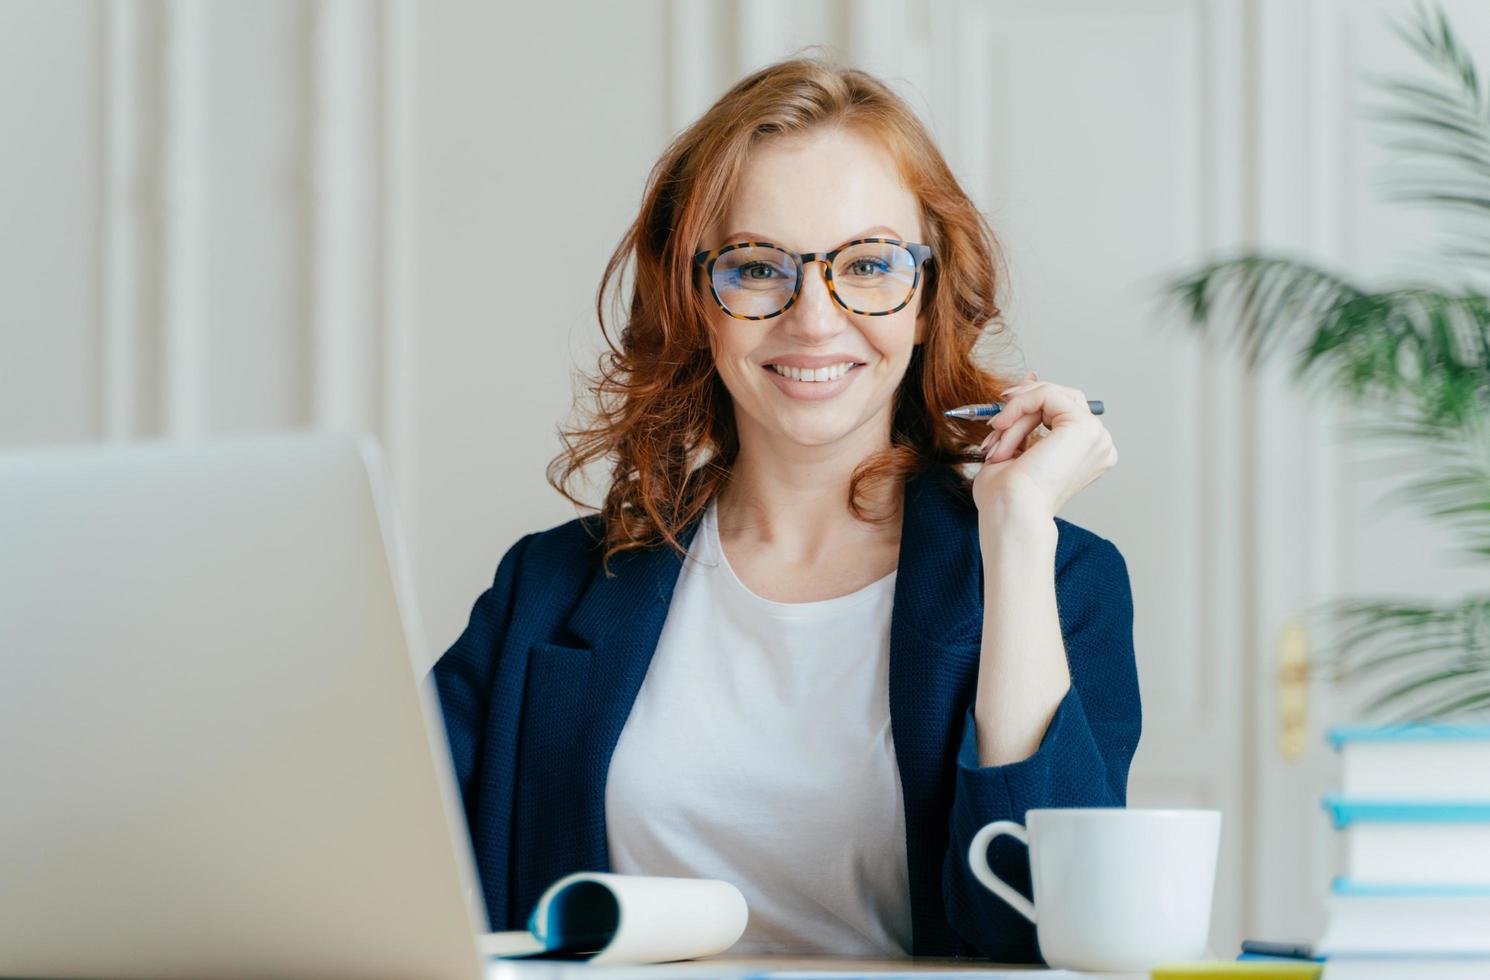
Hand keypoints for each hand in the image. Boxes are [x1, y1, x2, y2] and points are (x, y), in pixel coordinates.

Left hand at [971, 371, 1117, 519]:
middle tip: (995, 423)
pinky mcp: (1084, 427)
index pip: (1064, 410)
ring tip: (998, 442)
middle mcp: (1099, 445)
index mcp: (1087, 453)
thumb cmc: (1007, 496)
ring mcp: (1096, 436)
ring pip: (1051, 397)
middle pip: (1060, 399)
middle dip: (1022, 407)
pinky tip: (1004, 427)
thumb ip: (1026, 416)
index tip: (1000, 417)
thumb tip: (1031, 376)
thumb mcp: (1015, 446)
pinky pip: (1047, 395)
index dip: (1030, 404)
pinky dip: (1019, 406)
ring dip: (1017, 414)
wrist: (1011, 513)